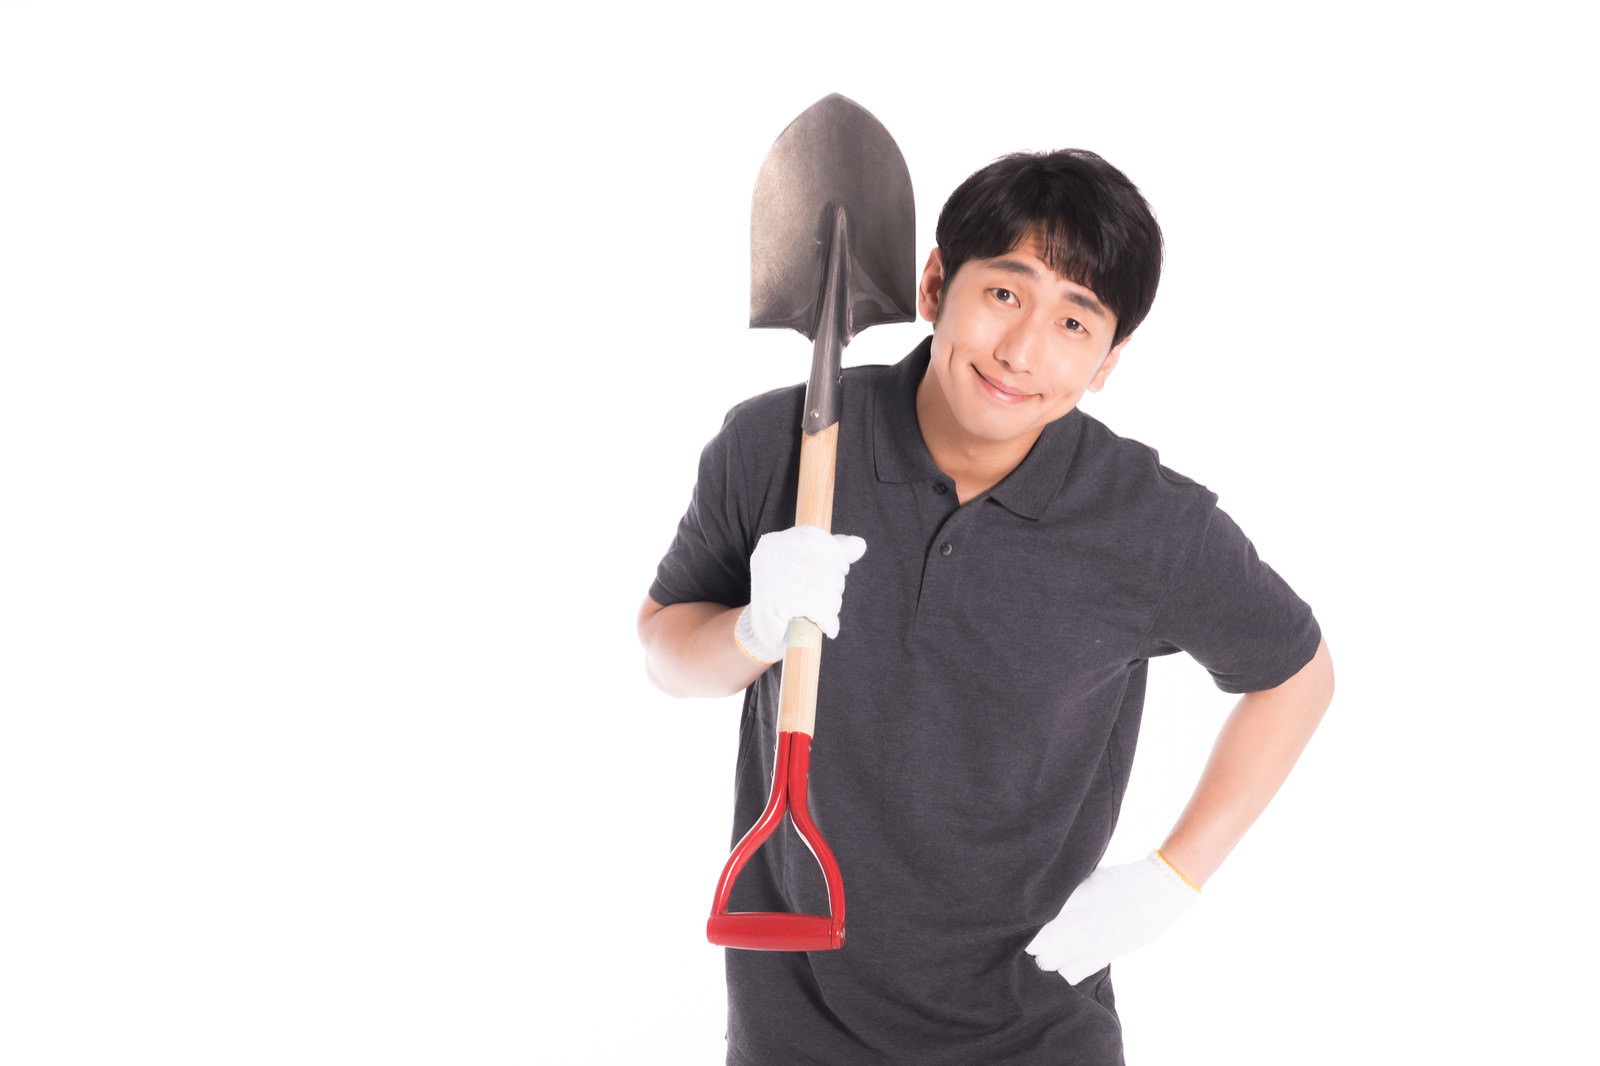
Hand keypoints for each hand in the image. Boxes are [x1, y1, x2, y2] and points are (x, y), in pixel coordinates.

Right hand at [734, 526, 866, 662]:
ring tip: (826, 615)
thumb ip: (833, 554)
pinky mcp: (774, 604)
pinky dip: (828, 620)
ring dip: (832, 605)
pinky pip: (816, 609)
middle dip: (834, 585)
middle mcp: (768, 556)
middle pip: (821, 564)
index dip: (835, 554)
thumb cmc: (790, 599)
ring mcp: (769, 579)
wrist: (764, 635)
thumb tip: (859, 544)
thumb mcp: (810, 570)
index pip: (814, 537)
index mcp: (774, 542)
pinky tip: (828, 627)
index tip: (841, 570)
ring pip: (821, 588)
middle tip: (830, 601)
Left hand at [1025, 852, 1199, 984]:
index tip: (1018, 928)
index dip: (1029, 926)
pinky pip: (1081, 969)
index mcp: (1083, 894)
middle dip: (1034, 948)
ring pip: (1061, 959)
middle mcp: (1089, 917)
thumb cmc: (1122, 879)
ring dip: (1048, 962)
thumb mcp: (1094, 876)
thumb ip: (1071, 889)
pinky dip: (1067, 973)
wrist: (1161, 889)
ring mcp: (1101, 936)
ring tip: (1042, 960)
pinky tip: (1060, 970)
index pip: (1047, 915)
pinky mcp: (1112, 950)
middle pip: (1049, 941)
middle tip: (1027, 948)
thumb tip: (1042, 896)